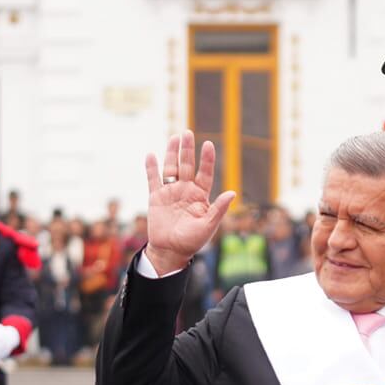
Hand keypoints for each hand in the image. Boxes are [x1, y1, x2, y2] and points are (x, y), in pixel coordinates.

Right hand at [141, 131, 235, 275]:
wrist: (170, 251)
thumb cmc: (192, 241)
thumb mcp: (208, 226)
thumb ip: (218, 209)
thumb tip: (233, 193)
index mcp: (200, 196)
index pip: (205, 173)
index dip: (207, 159)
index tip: (208, 145)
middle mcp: (186, 190)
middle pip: (187, 165)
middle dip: (188, 149)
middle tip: (188, 133)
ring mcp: (170, 192)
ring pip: (171, 168)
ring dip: (171, 153)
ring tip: (174, 137)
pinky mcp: (156, 197)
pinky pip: (153, 179)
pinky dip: (151, 168)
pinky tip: (151, 155)